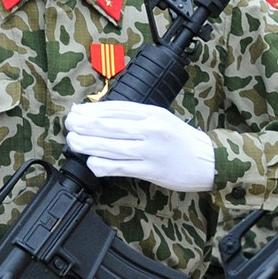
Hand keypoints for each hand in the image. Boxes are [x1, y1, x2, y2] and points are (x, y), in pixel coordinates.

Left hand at [64, 102, 214, 192]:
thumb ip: (136, 117)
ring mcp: (150, 150)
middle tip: (69, 125)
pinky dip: (104, 165)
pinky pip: (123, 167)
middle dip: (85, 125)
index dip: (93, 110)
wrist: (208, 160)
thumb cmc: (181, 140)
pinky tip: (92, 163)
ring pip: (112, 146)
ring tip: (73, 142)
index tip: (77, 111)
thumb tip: (102, 114)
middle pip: (110, 125)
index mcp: (152, 113)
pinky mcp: (151, 170)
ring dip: (89, 144)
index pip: (117, 108)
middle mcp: (150, 129)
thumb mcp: (161, 119)